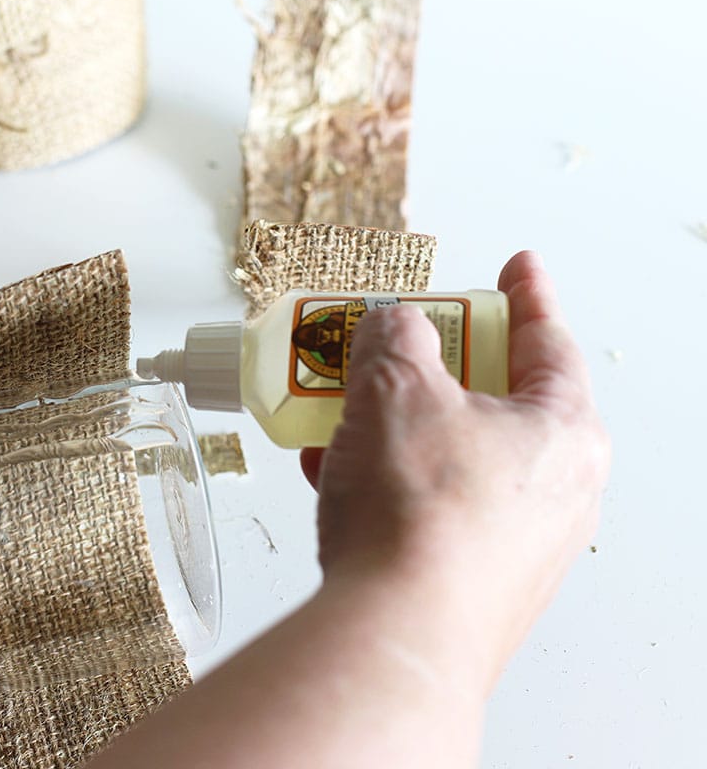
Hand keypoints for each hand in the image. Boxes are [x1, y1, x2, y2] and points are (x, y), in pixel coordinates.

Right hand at [300, 250, 609, 687]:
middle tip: (400, 347)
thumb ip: (396, 338)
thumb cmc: (419, 517)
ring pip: (453, 459)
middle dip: (434, 371)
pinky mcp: (471, 583)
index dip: (526, 295)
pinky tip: (338, 475)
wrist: (395, 634)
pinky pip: (430, 510)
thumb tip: (396, 326)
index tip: (518, 268)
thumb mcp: (396, 387)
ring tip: (344, 414)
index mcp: (563, 434)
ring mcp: (515, 545)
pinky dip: (388, 483)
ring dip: (397, 430)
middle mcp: (555, 494)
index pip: (549, 343)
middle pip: (495, 403)